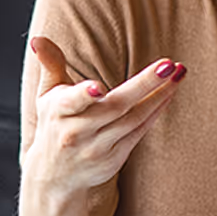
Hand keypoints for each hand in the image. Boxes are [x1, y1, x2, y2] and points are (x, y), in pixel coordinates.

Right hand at [24, 35, 184, 202]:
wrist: (54, 176)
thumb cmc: (53, 125)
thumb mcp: (46, 96)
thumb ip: (50, 65)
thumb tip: (38, 39)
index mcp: (58, 112)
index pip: (70, 103)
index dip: (84, 95)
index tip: (98, 87)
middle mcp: (76, 132)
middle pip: (114, 107)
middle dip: (142, 85)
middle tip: (167, 65)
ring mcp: (96, 148)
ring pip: (132, 119)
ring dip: (158, 95)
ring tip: (178, 73)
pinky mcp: (113, 159)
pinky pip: (138, 132)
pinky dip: (155, 112)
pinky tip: (168, 93)